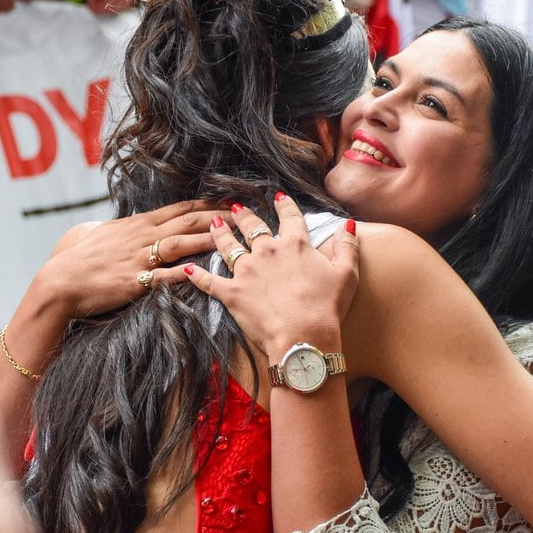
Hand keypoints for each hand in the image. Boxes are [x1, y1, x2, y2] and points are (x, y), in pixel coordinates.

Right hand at [37, 200, 219, 318]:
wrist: (61, 280)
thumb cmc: (81, 258)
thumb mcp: (107, 234)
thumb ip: (130, 228)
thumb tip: (143, 223)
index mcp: (140, 224)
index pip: (181, 208)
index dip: (209, 203)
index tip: (232, 199)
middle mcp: (143, 237)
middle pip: (188, 221)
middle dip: (219, 216)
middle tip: (246, 214)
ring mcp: (139, 258)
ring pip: (180, 243)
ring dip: (209, 238)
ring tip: (233, 238)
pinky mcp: (134, 282)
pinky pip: (163, 276)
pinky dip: (183, 272)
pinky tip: (202, 272)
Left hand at [181, 194, 359, 356]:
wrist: (303, 336)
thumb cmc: (328, 306)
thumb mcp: (347, 274)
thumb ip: (347, 246)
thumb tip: (347, 225)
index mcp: (295, 245)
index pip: (290, 218)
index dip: (285, 206)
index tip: (279, 197)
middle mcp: (267, 251)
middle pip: (252, 227)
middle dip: (243, 215)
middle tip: (235, 208)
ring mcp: (246, 271)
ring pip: (228, 247)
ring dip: (220, 234)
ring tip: (213, 224)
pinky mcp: (231, 293)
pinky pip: (208, 281)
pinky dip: (195, 275)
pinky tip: (185, 268)